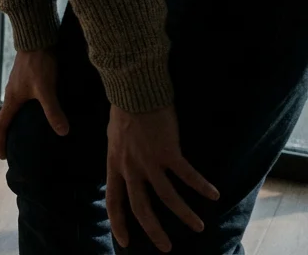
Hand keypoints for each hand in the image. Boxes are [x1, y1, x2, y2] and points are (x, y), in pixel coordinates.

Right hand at [0, 48, 68, 159]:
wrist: (37, 39)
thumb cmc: (39, 63)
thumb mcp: (46, 89)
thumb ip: (53, 111)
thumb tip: (62, 132)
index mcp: (12, 99)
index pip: (1, 125)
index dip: (1, 141)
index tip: (3, 156)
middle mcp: (12, 93)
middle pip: (7, 118)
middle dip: (10, 135)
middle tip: (17, 148)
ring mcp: (19, 85)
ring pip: (16, 108)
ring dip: (19, 122)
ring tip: (31, 133)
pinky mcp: (27, 78)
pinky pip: (25, 100)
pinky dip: (28, 110)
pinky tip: (41, 111)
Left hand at [106, 105, 219, 251]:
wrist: (133, 90)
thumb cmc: (124, 110)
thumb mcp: (114, 139)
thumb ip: (121, 158)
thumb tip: (125, 170)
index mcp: (115, 164)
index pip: (113, 200)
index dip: (118, 222)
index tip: (124, 242)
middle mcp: (130, 167)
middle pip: (140, 207)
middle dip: (153, 231)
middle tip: (166, 247)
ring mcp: (148, 160)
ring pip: (166, 197)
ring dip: (184, 215)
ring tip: (198, 227)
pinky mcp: (167, 151)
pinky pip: (186, 175)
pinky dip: (201, 187)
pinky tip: (214, 195)